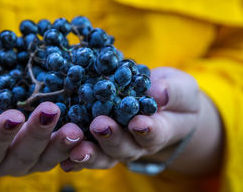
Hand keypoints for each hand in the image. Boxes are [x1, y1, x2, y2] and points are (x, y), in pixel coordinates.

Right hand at [0, 101, 83, 176]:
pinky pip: (64, 153)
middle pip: (24, 155)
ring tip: (77, 128)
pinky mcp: (46, 152)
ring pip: (48, 158)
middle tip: (51, 112)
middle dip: (38, 135)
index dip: (1, 133)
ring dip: (63, 144)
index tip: (14, 115)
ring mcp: (29, 159)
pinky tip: (89, 132)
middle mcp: (6, 162)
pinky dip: (77, 146)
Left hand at [60, 67, 222, 174]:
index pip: (153, 133)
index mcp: (158, 130)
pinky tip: (61, 155)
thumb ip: (172, 91)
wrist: (161, 106)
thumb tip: (159, 93)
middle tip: (99, 125)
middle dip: (111, 137)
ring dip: (88, 152)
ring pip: (101, 154)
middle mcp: (135, 143)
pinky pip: (83, 149)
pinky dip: (72, 154)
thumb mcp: (180, 88)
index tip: (138, 123)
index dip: (146, 130)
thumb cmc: (173, 96)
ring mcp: (115, 145)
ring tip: (76, 148)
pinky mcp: (96, 141)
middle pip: (122, 147)